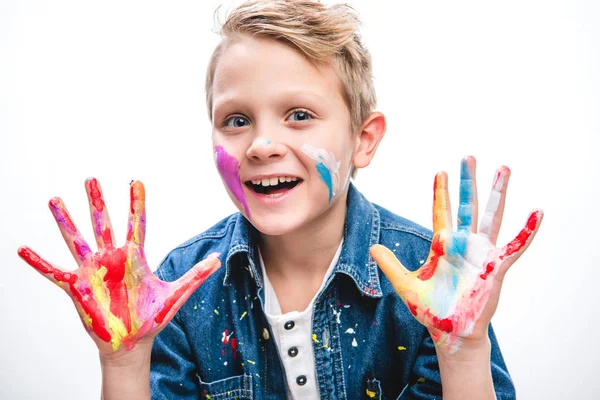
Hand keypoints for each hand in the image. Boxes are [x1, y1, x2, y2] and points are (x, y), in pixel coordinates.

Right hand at [18, 179, 220, 354]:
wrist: (132, 342)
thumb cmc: (152, 317)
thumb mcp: (176, 294)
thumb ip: (196, 275)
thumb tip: (218, 259)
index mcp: (134, 257)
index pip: (137, 223)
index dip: (136, 203)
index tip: (136, 181)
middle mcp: (112, 258)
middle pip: (103, 224)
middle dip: (98, 202)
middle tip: (91, 179)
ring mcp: (92, 271)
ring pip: (77, 240)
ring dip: (66, 221)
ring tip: (55, 200)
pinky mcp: (76, 287)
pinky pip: (53, 272)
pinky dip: (37, 262)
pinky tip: (22, 248)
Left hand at [370, 156, 542, 353]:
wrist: (450, 332)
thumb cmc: (431, 310)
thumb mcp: (405, 285)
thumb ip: (390, 264)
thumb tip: (372, 247)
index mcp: (443, 246)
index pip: (441, 211)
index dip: (441, 192)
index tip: (440, 171)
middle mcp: (463, 244)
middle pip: (466, 206)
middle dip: (467, 182)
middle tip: (468, 157)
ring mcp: (481, 254)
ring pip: (491, 216)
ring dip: (498, 193)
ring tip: (504, 169)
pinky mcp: (495, 267)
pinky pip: (515, 246)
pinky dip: (526, 230)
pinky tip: (537, 213)